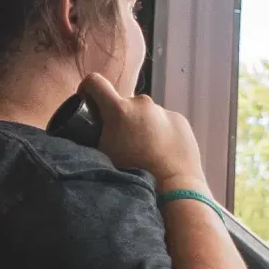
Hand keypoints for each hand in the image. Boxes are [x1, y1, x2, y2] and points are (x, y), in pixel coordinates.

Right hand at [80, 74, 206, 187]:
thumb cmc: (134, 172)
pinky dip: (161, 131)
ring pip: (146, 113)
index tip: (88, 103)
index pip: (94, 81)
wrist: (174, 186)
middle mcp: (142, 103)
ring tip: (146, 149)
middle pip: (124, 103)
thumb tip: (91, 129)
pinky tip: (163, 151)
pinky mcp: (180, 119)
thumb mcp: (103, 153)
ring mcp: (164, 110)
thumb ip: (96, 134)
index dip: (87, 89)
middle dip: (120, 117)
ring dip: (142, 124)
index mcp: (119, 109)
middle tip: (123, 140)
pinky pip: (164, 121)